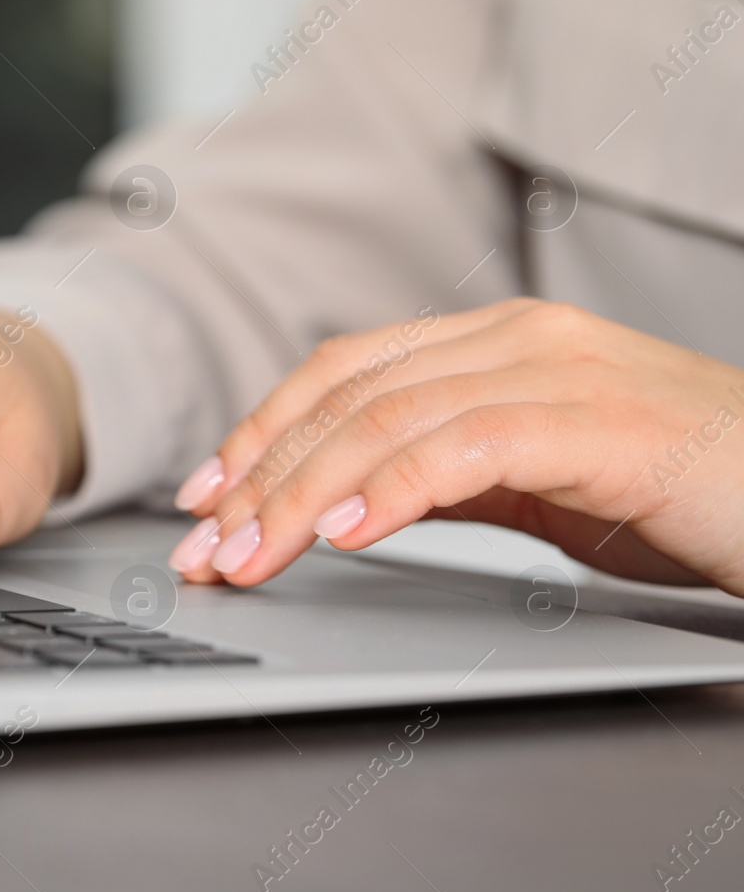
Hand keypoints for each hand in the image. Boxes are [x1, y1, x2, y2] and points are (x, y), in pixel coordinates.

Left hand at [168, 299, 743, 594]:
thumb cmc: (688, 493)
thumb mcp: (540, 481)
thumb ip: (450, 470)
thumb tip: (349, 498)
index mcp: (499, 340)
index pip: (346, 372)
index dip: (264, 428)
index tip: (206, 492)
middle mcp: (519, 338)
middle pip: (348, 395)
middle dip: (260, 472)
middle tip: (204, 544)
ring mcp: (559, 371)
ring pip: (387, 421)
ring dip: (301, 494)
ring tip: (249, 553)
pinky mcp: (600, 424)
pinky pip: (464, 449)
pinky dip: (391, 491)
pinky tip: (342, 534)